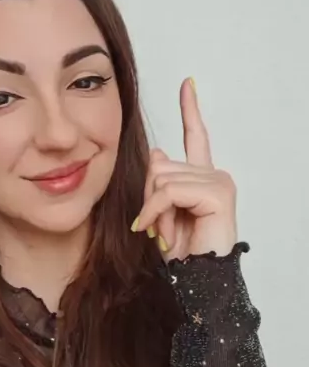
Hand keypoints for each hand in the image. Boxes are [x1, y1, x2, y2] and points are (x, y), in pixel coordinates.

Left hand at [131, 78, 237, 261]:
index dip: (190, 109)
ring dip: (153, 210)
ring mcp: (219, 181)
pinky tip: (164, 232)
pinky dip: (157, 212)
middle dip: (148, 198)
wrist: (197, 282)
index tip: (187, 83)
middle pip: (159, 165)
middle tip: (157, 227)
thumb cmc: (180, 254)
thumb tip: (157, 153)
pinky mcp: (217, 193)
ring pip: (160, 178)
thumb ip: (159, 181)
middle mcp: (214, 174)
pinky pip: (169, 191)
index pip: (196, 136)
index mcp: (202, 177)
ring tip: (165, 233)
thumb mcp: (159, 212)